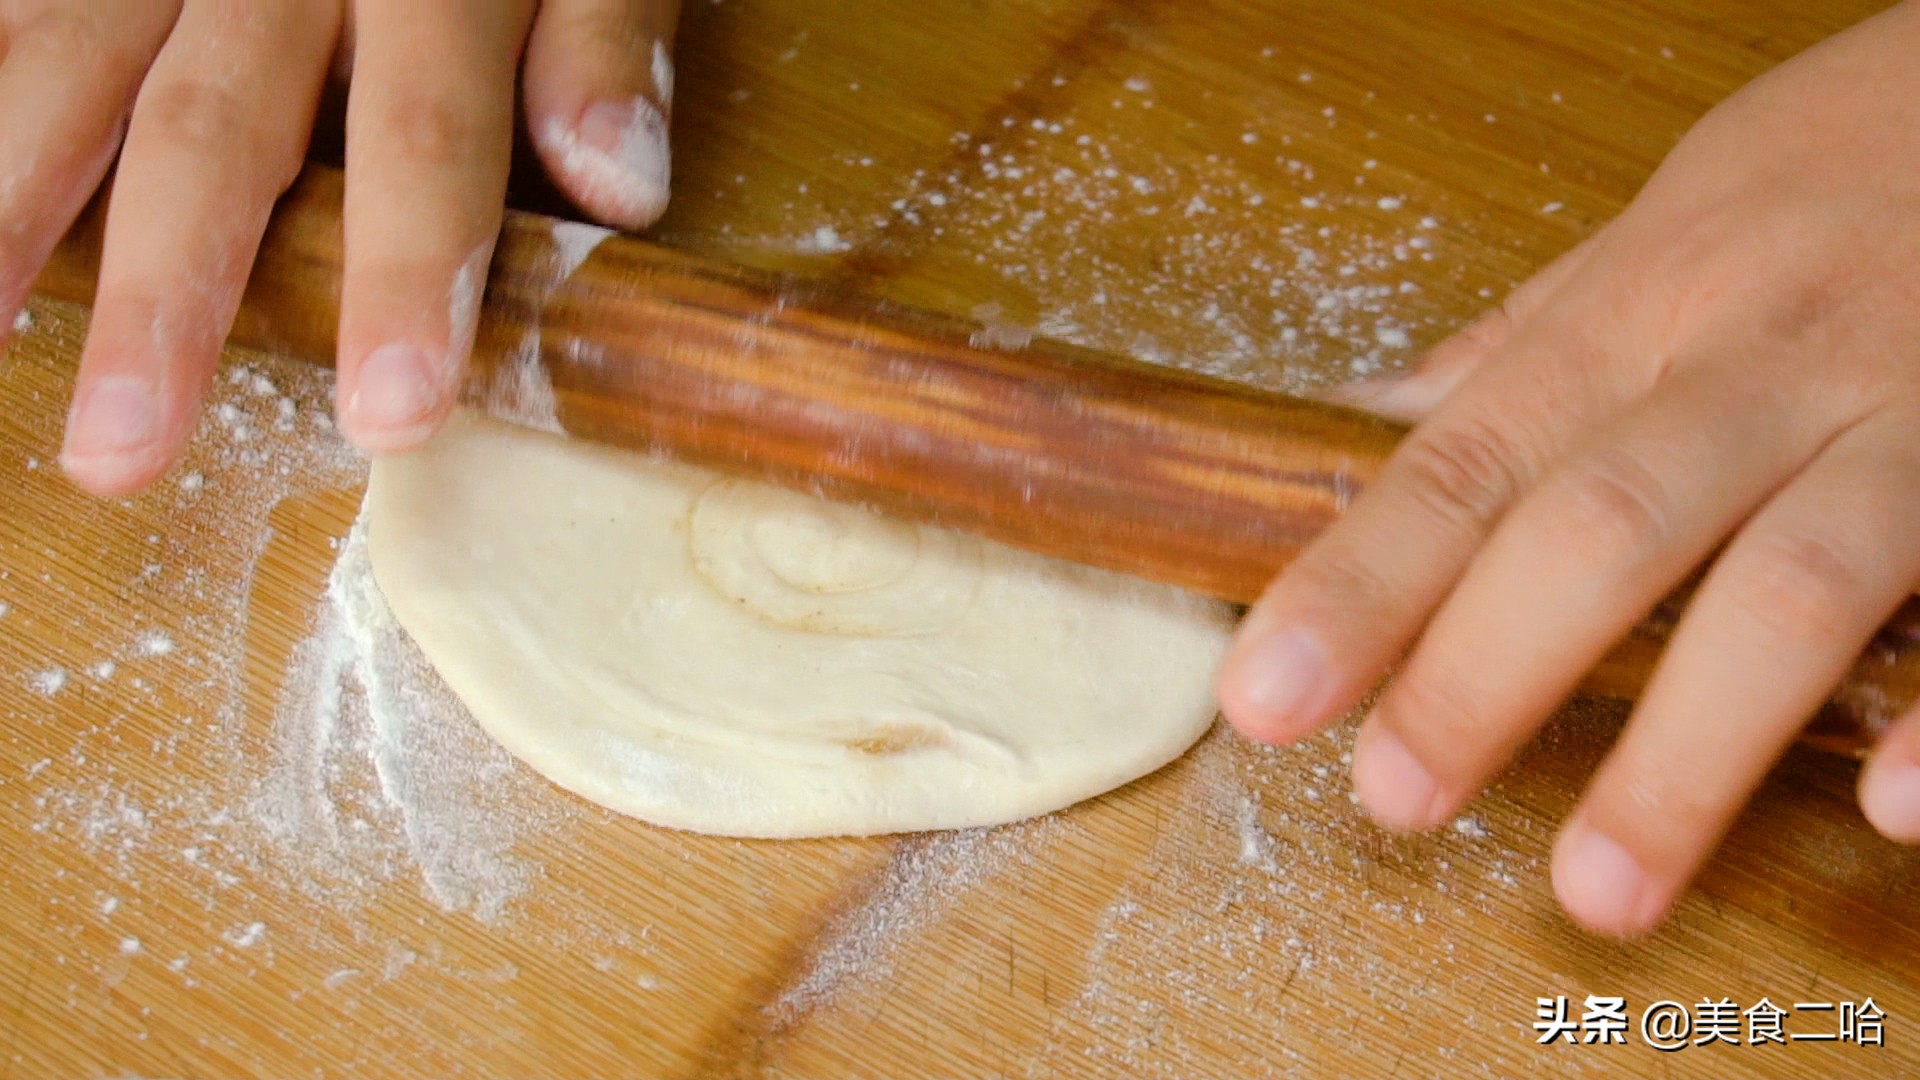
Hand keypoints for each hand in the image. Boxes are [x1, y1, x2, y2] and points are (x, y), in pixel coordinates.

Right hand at [0, 0, 680, 495]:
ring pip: (72, 61)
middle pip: (212, 130)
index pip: (419, 136)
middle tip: (121, 451)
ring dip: (17, 205)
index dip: (404, 276)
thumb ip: (605, 45)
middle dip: (165, 295)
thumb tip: (619, 188)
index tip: (391, 415)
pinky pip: (21, 7)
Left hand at [1216, 2, 1919, 935]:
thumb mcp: (1657, 232)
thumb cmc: (1836, 170)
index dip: (1359, 583)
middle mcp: (1761, 364)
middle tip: (1396, 799)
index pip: (1466, 464)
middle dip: (1488, 670)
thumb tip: (1360, 419)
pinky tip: (1892, 805)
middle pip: (1604, 525)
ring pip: (1792, 583)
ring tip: (1598, 889)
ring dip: (1690, 749)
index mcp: (1641, 314)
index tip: (1267, 696)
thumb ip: (1522, 346)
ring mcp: (1914, 414)